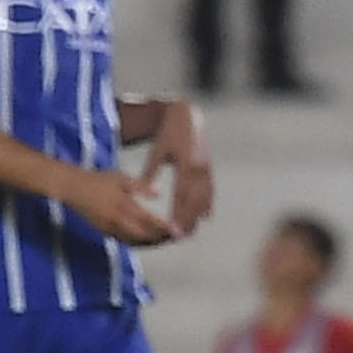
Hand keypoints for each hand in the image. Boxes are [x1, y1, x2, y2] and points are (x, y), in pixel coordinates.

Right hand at [67, 169, 178, 246]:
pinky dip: (139, 243)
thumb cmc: (98, 180)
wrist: (73, 188)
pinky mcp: (105, 233)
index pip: (148, 220)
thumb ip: (141, 185)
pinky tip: (149, 240)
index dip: (164, 227)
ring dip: (152, 243)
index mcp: (123, 205)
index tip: (177, 229)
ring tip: (166, 239)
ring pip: (135, 242)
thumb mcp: (121, 177)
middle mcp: (117, 220)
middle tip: (176, 236)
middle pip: (144, 236)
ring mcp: (110, 229)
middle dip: (161, 238)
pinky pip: (126, 241)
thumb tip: (159, 194)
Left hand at [137, 99, 213, 236]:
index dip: (178, 213)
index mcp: (184, 164)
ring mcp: (206, 169)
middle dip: (188, 219)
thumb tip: (142, 191)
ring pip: (204, 197)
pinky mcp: (209, 168)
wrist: (188, 115)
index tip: (173, 228)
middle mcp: (198, 168)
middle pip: (194, 200)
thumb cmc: (168, 132)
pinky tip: (207, 217)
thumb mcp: (157, 150)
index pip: (182, 194)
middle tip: (181, 237)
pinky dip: (208, 204)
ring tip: (192, 231)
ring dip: (198, 216)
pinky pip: (210, 190)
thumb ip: (150, 172)